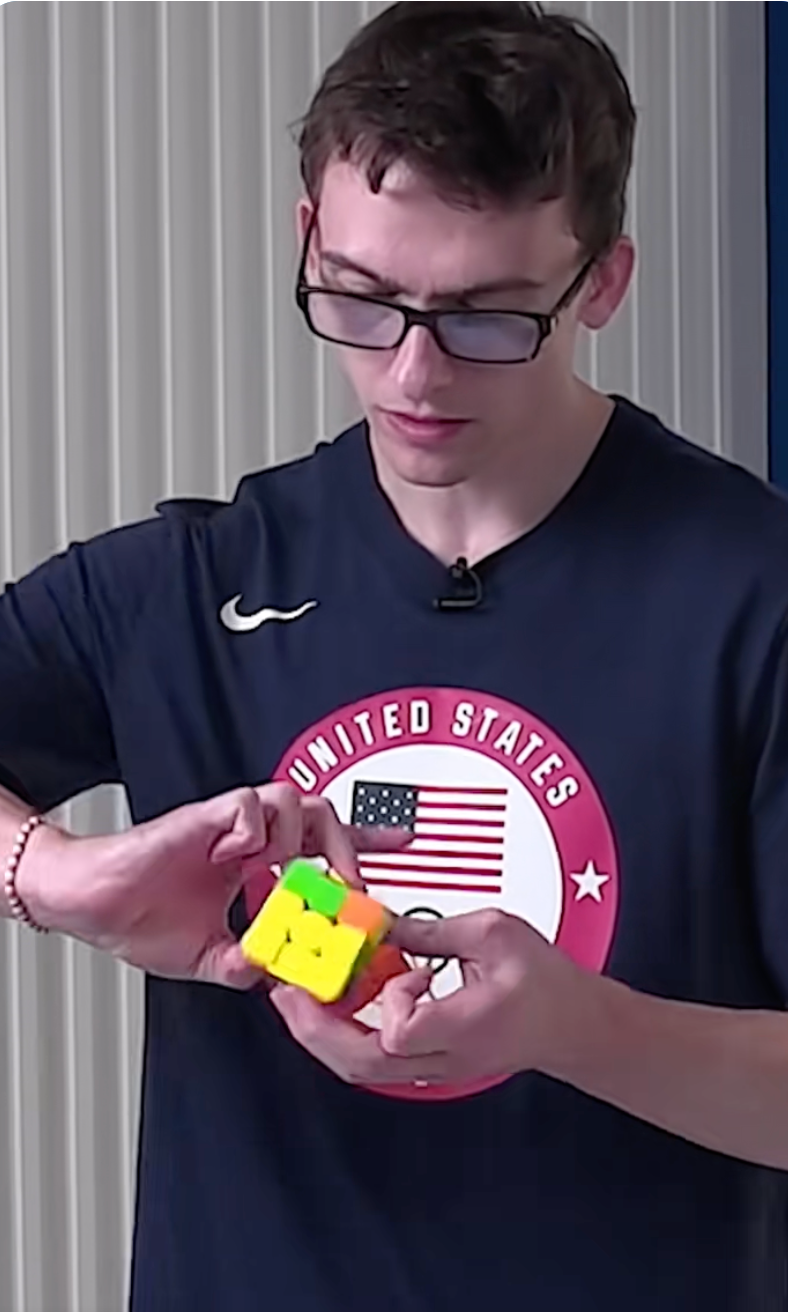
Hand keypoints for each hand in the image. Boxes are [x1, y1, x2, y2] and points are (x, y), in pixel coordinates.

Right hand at [17, 784, 408, 988]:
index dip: (364, 843)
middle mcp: (246, 839)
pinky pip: (245, 807)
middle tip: (348, 883)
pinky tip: (238, 860)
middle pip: (318, 813)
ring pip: (289, 800)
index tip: (402, 848)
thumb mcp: (208, 956)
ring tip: (283, 877)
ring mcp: (225, 828)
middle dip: (345, 844)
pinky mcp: (200, 820)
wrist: (87, 903)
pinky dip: (252, 832)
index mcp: (253, 863)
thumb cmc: (137, 916)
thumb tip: (283, 978)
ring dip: (297, 842)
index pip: (321, 844)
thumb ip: (249, 964)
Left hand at [270, 908, 589, 1085]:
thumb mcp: (495, 933)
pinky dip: (342, 1033)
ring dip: (320, 1032)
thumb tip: (382, 921)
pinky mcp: (425, 1065)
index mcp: (463, 1027)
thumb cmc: (545, 983)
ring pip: (359, 1068)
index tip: (404, 968)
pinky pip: (371, 1059)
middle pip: (360, 1064)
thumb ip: (434, 929)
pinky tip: (335, 1001)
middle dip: (313, 1027)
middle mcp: (441, 1059)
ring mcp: (431, 1069)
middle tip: (288, 988)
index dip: (389, 1001)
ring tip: (299, 994)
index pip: (400, 1034)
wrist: (569, 1024)